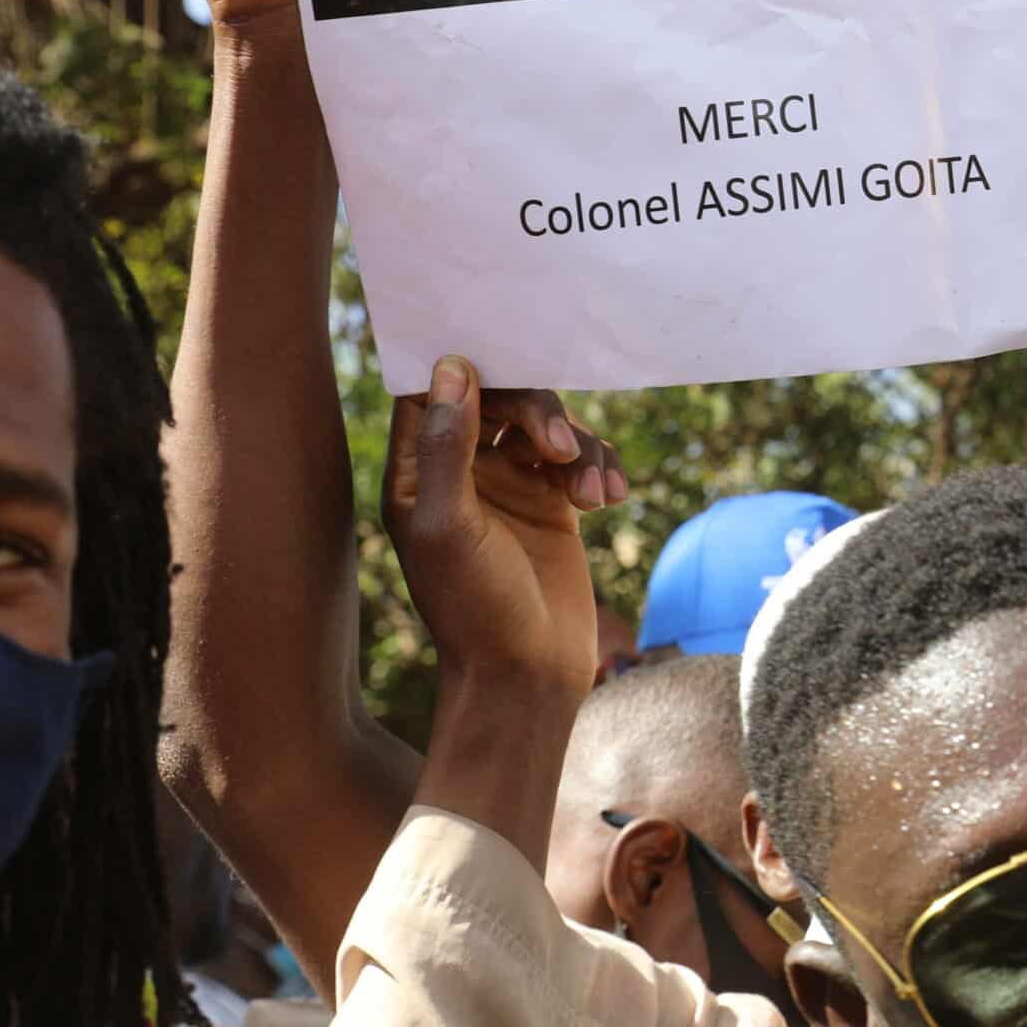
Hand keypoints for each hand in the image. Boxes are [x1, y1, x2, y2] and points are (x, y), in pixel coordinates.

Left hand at [381, 359, 626, 694]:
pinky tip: (609, 497)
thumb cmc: (473, 609)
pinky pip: (580, 458)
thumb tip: (451, 368)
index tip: (500, 350)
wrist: (526, 676)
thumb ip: (445, 448)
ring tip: (589, 488)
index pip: (431, 392)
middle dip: (534, 410)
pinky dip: (599, 466)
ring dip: (575, 443)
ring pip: (545, 425)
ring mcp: (509, 487)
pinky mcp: (554, 504)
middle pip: (498, 398)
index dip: (461, 364)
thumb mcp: (448, 526)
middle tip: (556, 447)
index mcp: (416, 473)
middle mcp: (460, 472)